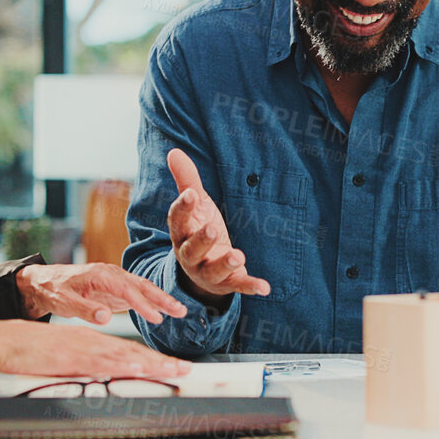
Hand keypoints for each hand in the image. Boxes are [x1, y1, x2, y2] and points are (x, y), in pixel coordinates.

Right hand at [0, 321, 190, 378]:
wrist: (4, 340)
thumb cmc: (28, 351)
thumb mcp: (61, 356)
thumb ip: (81, 365)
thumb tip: (97, 379)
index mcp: (91, 341)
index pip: (127, 352)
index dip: (152, 360)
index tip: (172, 367)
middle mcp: (92, 342)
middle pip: (133, 353)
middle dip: (161, 362)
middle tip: (186, 370)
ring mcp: (83, 348)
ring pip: (125, 356)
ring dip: (151, 363)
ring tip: (174, 370)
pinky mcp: (72, 356)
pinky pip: (102, 362)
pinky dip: (122, 365)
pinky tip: (138, 368)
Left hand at [17, 263, 187, 324]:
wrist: (45, 281)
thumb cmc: (53, 289)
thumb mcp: (63, 301)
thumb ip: (84, 309)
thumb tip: (105, 317)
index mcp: (100, 275)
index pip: (126, 289)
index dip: (142, 304)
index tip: (155, 317)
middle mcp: (112, 274)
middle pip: (142, 285)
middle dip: (162, 298)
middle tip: (180, 310)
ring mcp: (115, 281)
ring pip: (143, 289)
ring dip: (162, 299)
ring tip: (180, 311)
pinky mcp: (115, 290)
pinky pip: (137, 295)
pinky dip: (152, 302)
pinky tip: (164, 311)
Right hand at [165, 148, 271, 301]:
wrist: (201, 271)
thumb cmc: (198, 229)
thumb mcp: (195, 206)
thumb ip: (187, 181)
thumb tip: (174, 151)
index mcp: (181, 233)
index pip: (177, 221)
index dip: (183, 208)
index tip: (191, 194)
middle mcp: (190, 255)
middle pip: (192, 248)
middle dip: (202, 239)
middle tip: (213, 229)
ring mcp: (208, 271)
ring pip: (213, 271)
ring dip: (225, 264)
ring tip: (238, 255)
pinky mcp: (227, 283)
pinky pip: (238, 286)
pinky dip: (251, 287)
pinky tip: (265, 287)